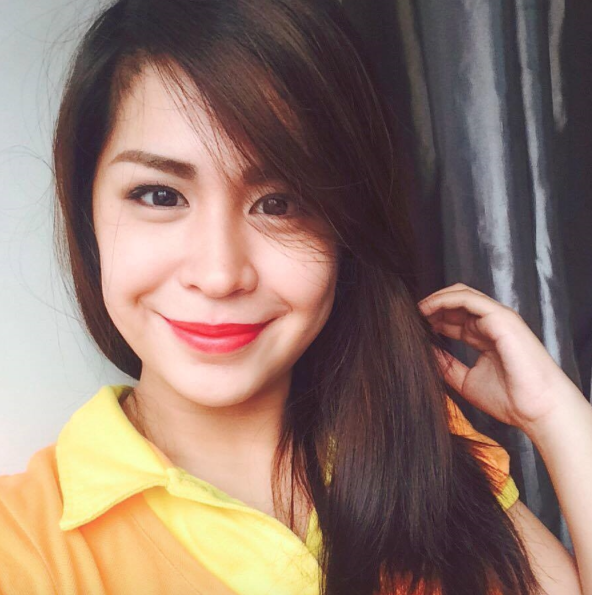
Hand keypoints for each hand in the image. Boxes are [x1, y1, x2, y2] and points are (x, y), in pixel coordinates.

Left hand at [418, 283, 582, 434]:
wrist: (536, 410)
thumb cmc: (509, 400)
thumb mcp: (465, 380)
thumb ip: (446, 364)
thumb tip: (424, 350)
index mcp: (485, 337)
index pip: (455, 319)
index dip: (433, 319)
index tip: (413, 327)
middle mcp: (491, 324)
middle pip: (456, 304)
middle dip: (432, 307)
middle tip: (410, 317)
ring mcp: (498, 318)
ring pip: (461, 295)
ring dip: (436, 300)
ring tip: (416, 311)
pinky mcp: (501, 317)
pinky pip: (468, 299)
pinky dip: (445, 300)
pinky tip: (428, 309)